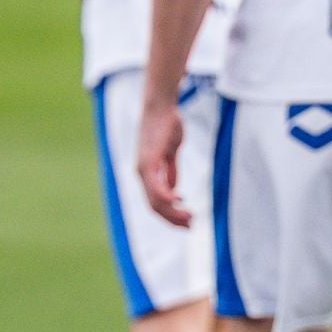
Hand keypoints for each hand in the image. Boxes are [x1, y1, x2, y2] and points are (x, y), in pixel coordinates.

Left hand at [137, 97, 189, 226]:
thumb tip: (174, 190)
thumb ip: (170, 171)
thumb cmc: (166, 125)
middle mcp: (142, 174)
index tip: (186, 220)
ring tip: (190, 217)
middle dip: (173, 218)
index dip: (170, 214)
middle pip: (155, 206)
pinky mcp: (149, 161)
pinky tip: (179, 201)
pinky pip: (156, 186)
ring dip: (173, 211)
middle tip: (190, 225)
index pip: (155, 202)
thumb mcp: (170, 152)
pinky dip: (167, 196)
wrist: (160, 106)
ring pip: (156, 200)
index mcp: (146, 173)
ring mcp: (144, 168)